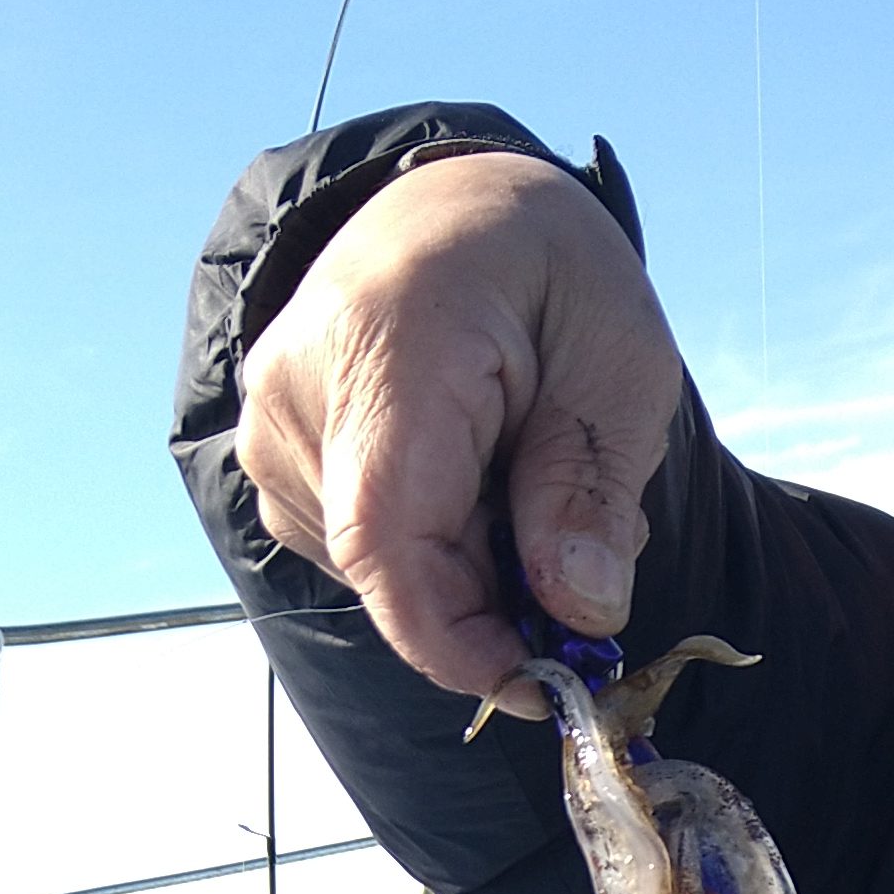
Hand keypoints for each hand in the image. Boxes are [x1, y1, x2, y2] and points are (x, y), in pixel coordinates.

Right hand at [236, 152, 682, 715]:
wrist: (459, 209)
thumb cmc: (549, 272)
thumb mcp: (619, 362)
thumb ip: (592, 487)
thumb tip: (580, 609)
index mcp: (386, 343)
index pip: (386, 536)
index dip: (455, 638)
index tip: (539, 684)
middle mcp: (299, 388)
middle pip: (386, 567)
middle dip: (491, 604)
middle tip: (581, 564)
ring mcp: (273, 425)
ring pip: (374, 569)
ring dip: (469, 571)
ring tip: (527, 482)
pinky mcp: (276, 456)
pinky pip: (360, 549)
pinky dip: (435, 549)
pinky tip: (476, 483)